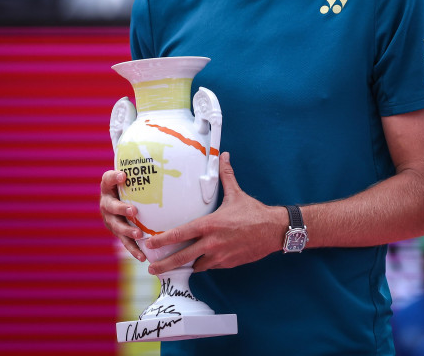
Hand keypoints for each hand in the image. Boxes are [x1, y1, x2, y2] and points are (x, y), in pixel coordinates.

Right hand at [99, 169, 145, 260]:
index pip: (107, 179)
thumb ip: (146, 169)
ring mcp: (110, 219)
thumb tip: (175, 160)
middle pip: (110, 206)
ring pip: (116, 226)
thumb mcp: (136, 175)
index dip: (113, 178)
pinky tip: (143, 257)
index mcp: (109, 187)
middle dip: (121, 208)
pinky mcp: (117, 232)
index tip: (124, 175)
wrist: (124, 196)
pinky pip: (124, 242)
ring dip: (127, 230)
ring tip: (139, 234)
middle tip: (134, 210)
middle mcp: (107, 202)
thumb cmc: (135, 184)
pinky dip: (133, 249)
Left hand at [143, 152, 282, 274]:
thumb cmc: (254, 212)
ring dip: (188, 264)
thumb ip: (226, 176)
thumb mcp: (236, 194)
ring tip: (176, 265)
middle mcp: (212, 242)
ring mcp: (220, 255)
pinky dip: (206, 263)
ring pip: (196, 265)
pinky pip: (211, 266)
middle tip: (151, 268)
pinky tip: (203, 260)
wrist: (274, 230)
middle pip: (181, 257)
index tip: (149, 244)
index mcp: (209, 225)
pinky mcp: (228, 263)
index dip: (161, 240)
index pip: (179, 234)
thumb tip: (224, 156)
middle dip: (164, 264)